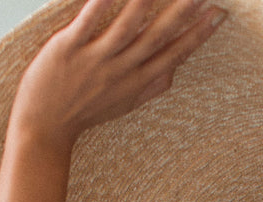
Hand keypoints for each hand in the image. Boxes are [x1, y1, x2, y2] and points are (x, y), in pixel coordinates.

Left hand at [12, 0, 227, 148]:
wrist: (44, 128)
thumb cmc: (84, 112)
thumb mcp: (123, 104)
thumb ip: (150, 86)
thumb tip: (175, 71)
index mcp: (136, 82)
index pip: (174, 54)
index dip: (198, 35)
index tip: (219, 14)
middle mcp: (121, 70)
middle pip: (157, 37)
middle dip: (183, 13)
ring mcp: (96, 60)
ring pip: (127, 28)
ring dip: (145, 3)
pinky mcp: (70, 49)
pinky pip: (88, 22)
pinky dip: (100, 4)